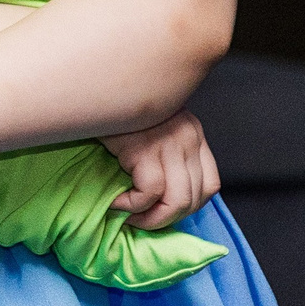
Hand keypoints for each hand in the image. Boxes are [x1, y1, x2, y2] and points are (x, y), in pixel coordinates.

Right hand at [99, 109, 219, 228]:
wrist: (94, 85)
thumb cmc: (117, 111)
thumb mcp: (153, 127)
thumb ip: (165, 153)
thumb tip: (160, 196)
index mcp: (192, 133)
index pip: (210, 185)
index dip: (189, 207)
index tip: (163, 210)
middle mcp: (188, 138)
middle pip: (194, 199)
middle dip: (166, 219)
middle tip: (141, 220)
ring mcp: (169, 144)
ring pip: (177, 201)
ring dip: (151, 219)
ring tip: (130, 216)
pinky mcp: (145, 150)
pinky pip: (149, 193)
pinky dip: (132, 205)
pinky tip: (115, 201)